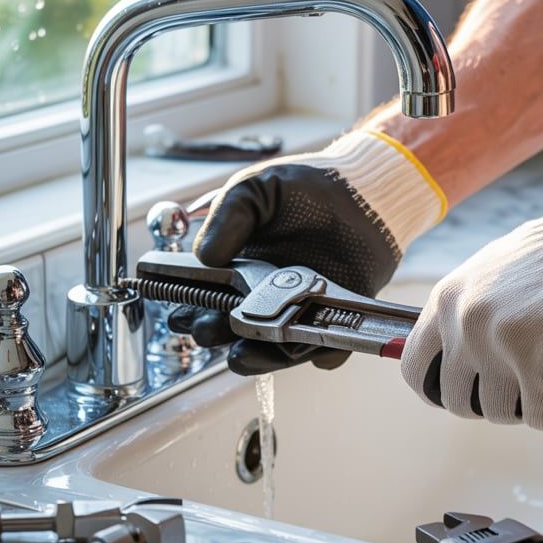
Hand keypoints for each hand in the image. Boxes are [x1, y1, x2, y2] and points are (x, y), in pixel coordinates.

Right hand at [170, 130, 445, 374]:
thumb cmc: (306, 187)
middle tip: (207, 328)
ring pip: (274, 349)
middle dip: (214, 335)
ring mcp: (300, 311)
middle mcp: (266, 297)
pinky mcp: (334, 320)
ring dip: (257, 356)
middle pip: (233, 331)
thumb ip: (226, 216)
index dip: (189, 310)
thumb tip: (205, 256)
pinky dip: (319, 354)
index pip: (207, 300)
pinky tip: (309, 343)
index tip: (180, 312)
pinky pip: (327, 351)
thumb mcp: (256, 189)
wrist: (363, 191)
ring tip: (242, 352)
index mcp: (239, 270)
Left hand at [400, 179, 542, 429]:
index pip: (414, 367)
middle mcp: (465, 327)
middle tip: (519, 388)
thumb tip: (454, 356)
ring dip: (528, 403)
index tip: (457, 392)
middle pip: (456, 399)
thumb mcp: (491, 273)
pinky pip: (542, 416)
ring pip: (500, 412)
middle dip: (488, 402)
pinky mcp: (539, 368)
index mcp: (448, 301)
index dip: (436, 388)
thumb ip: (467, 313)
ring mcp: (500, 349)